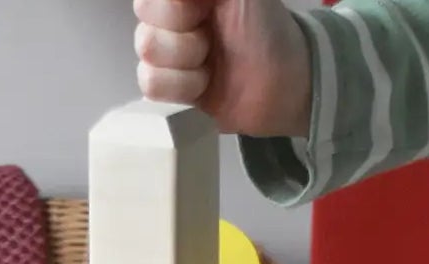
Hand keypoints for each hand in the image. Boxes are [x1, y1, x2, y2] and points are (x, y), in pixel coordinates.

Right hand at [135, 0, 312, 140]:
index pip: (148, 1)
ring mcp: (166, 54)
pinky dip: (182, 89)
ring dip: (187, 65)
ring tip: (212, 66)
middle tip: (213, 39)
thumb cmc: (264, 26)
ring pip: (147, 57)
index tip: (206, 10)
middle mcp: (166, 18)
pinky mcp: (169, 91)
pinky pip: (150, 86)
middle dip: (185, 38)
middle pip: (144, 25)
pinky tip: (204, 85)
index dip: (176, 10)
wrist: (284, 83)